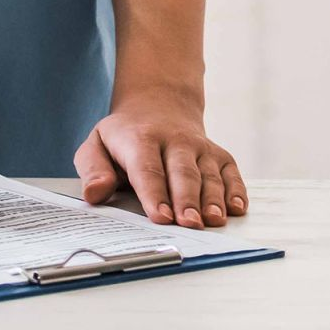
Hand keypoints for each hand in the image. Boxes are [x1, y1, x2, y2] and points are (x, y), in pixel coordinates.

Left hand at [74, 90, 245, 228]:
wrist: (160, 105)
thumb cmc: (125, 136)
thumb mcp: (97, 145)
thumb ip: (93, 169)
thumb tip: (95, 193)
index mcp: (142, 139)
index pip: (148, 169)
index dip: (154, 193)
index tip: (160, 216)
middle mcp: (176, 141)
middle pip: (183, 173)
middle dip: (187, 199)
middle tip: (189, 224)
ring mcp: (201, 147)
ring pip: (209, 174)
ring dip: (213, 199)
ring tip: (214, 221)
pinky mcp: (219, 155)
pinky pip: (231, 172)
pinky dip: (236, 190)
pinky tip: (237, 208)